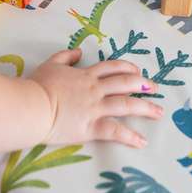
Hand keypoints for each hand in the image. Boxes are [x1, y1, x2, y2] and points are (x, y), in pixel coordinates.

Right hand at [29, 49, 161, 147]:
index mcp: (86, 75)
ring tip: (159, 111)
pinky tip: (142, 141)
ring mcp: (94, 108)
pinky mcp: (91, 127)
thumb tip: (79, 51)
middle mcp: (94, 89)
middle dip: (143, 85)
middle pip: (125, 83)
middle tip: (155, 88)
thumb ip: (66, 56)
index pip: (112, 67)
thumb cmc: (38, 86)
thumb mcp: (51, 64)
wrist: (32, 107)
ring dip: (145, 108)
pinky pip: (115, 131)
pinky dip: (130, 136)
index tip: (138, 70)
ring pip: (126, 105)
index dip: (127, 67)